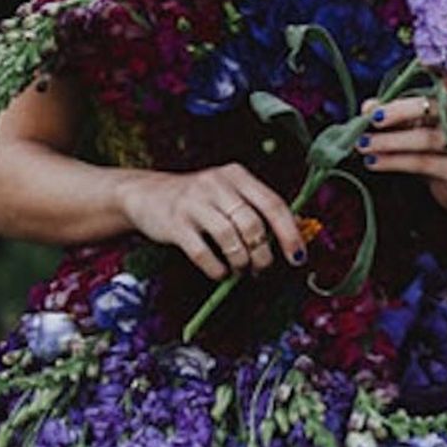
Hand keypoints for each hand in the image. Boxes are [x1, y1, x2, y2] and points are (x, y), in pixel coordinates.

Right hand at [115, 163, 307, 281]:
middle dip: (263, 255)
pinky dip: (216, 268)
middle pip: (252, 224)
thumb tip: (295, 233)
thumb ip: (257, 209)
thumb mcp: (228, 193)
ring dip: (241, 263)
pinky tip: (220, 272)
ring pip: (230, 238)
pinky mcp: (175, 224)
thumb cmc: (200, 200)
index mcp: (237, 175)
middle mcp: (217, 183)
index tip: (298, 257)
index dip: (289, 232)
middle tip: (262, 269)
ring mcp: (195, 202)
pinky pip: (203, 253)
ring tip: (241, 271)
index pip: (272, 203)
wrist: (148, 194)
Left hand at [357, 73, 446, 213]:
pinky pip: (422, 164)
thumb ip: (396, 113)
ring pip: (425, 139)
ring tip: (363, 144)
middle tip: (372, 116)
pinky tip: (374, 161)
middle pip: (433, 107)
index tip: (428, 59)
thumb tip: (367, 107)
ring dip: (389, 141)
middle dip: (398, 110)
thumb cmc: (439, 148)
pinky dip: (394, 162)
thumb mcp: (419, 125)